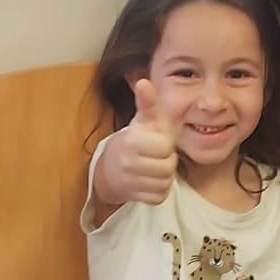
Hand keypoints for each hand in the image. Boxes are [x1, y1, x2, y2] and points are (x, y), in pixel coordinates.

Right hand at [106, 78, 177, 204]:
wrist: (112, 167)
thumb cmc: (136, 139)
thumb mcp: (142, 119)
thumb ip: (147, 102)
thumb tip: (144, 81)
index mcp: (132, 141)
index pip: (164, 147)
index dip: (166, 144)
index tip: (158, 141)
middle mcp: (128, 163)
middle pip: (167, 167)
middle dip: (167, 161)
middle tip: (158, 156)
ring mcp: (132, 182)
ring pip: (164, 182)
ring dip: (165, 175)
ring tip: (155, 166)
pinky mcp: (137, 198)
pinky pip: (159, 196)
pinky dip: (159, 190)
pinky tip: (151, 180)